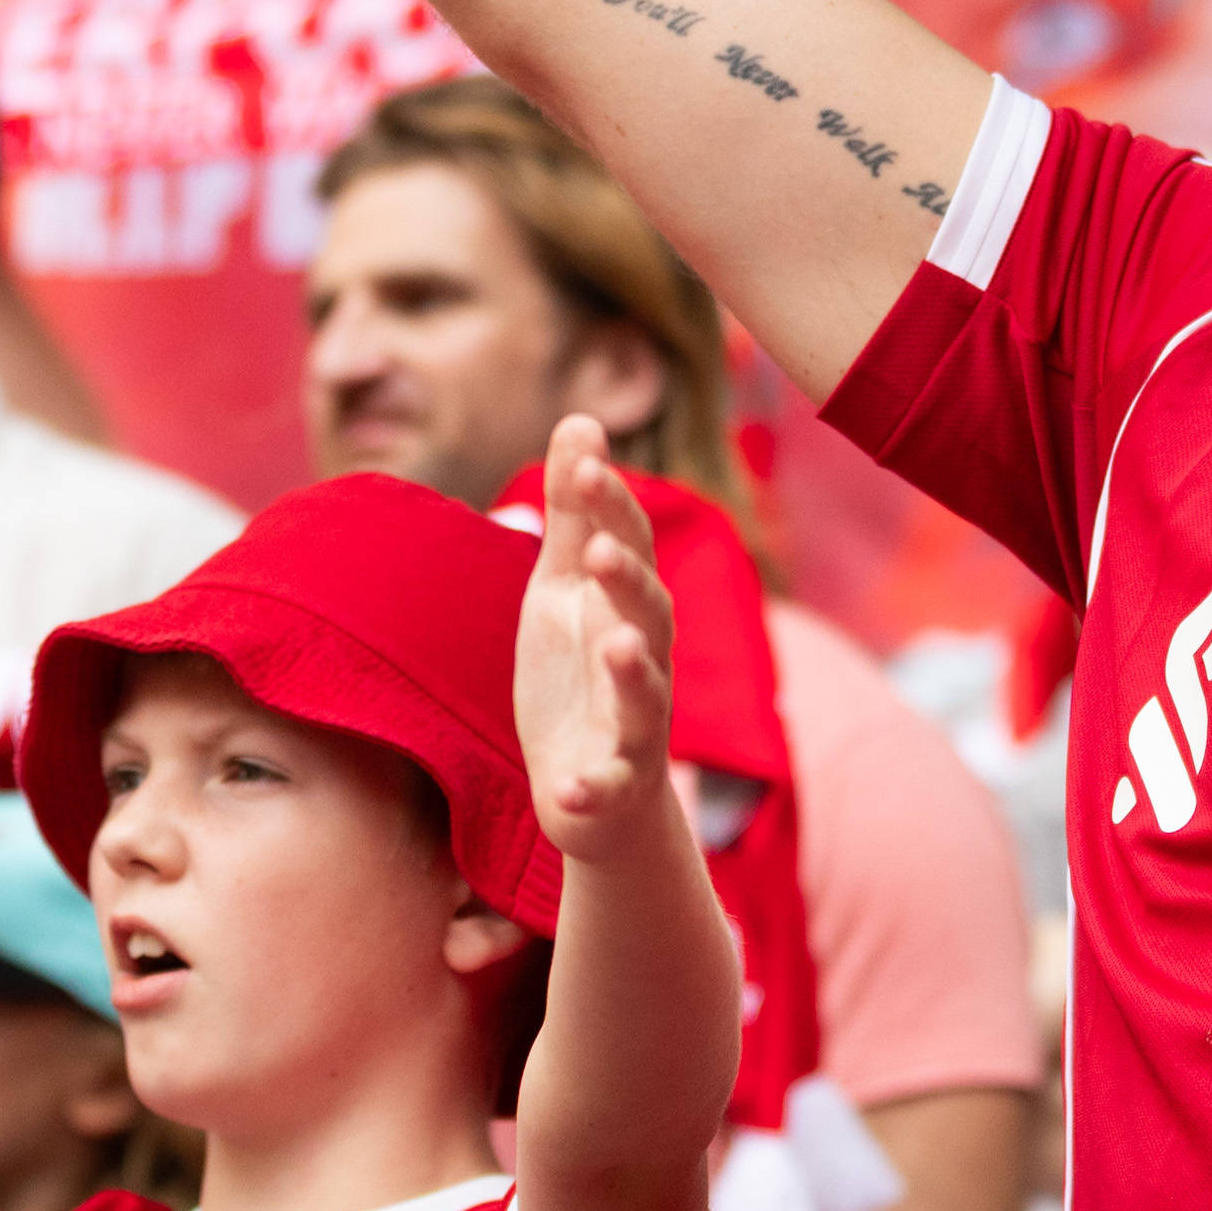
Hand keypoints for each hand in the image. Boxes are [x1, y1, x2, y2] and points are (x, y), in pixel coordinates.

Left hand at [513, 412, 680, 866]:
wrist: (599, 792)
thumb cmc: (581, 674)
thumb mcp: (563, 588)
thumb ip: (572, 510)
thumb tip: (582, 418)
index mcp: (625, 606)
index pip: (628, 546)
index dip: (610, 509)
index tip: (585, 468)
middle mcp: (643, 658)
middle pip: (648, 613)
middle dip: (627, 580)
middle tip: (597, 549)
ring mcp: (635, 724)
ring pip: (646, 696)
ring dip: (633, 671)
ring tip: (614, 644)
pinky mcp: (613, 784)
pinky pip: (609, 786)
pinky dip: (593, 788)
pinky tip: (569, 789)